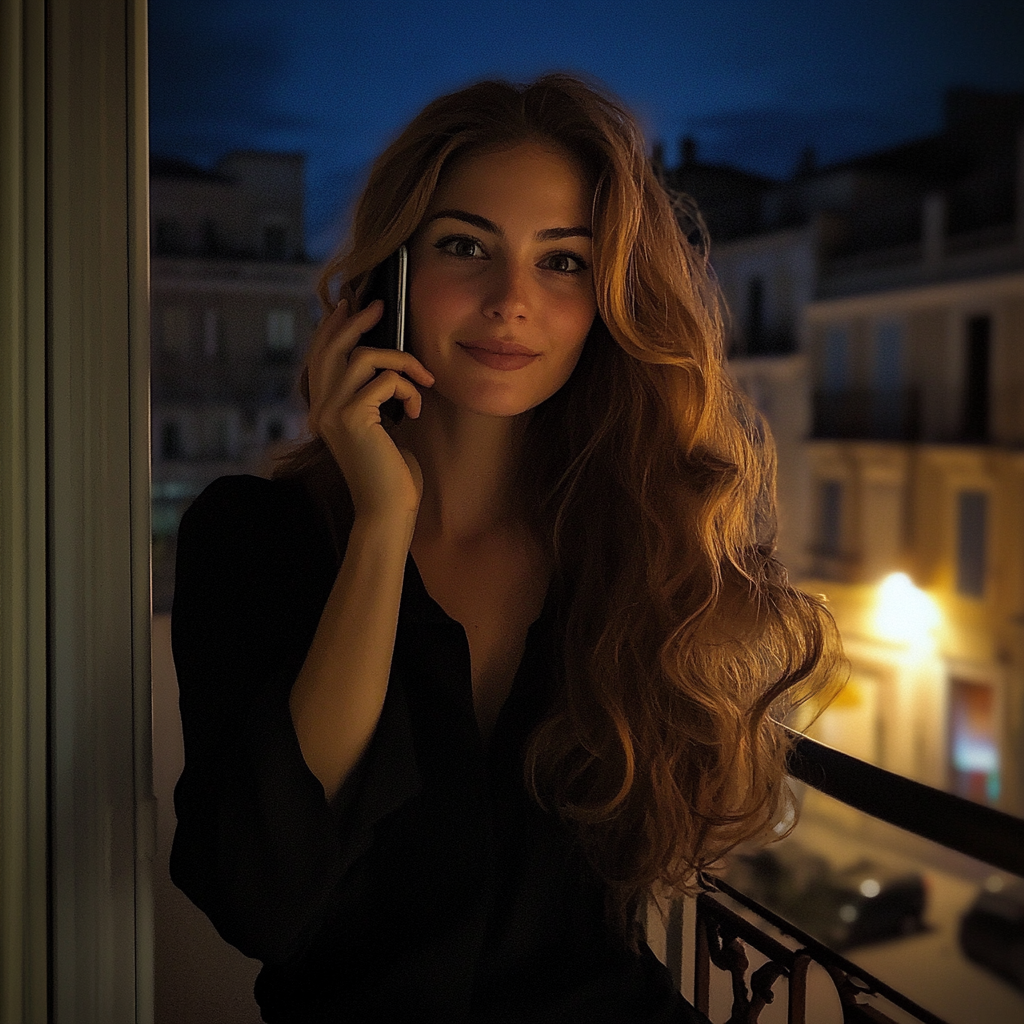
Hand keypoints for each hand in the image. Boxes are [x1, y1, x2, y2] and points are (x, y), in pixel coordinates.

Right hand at [306, 299, 433, 521]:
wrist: (387, 509)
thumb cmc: (389, 473)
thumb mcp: (377, 428)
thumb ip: (371, 398)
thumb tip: (384, 367)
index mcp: (322, 409)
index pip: (320, 357)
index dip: (333, 328)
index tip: (349, 305)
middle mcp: (320, 408)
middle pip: (333, 347)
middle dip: (358, 321)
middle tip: (380, 305)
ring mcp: (333, 412)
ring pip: (364, 357)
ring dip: (401, 361)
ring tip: (422, 380)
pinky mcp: (353, 417)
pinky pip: (386, 380)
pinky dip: (409, 390)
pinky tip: (417, 411)